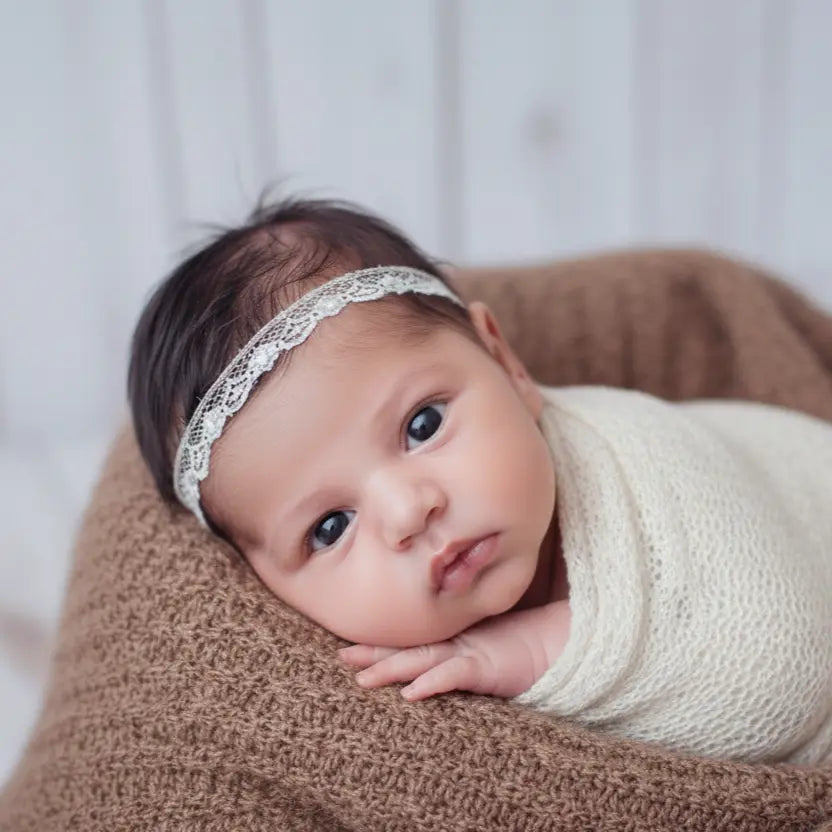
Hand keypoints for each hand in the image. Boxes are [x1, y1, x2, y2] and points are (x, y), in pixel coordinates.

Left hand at [338, 601, 568, 700]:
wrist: (557, 642)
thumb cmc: (523, 647)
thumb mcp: (486, 647)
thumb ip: (462, 651)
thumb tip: (432, 666)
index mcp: (452, 640)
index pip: (410, 642)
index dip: (382, 644)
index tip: (351, 646)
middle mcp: (454, 644)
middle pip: (407, 649)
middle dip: (373, 653)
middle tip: (341, 656)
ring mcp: (468, 653)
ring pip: (421, 661)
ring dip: (390, 668)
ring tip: (362, 677)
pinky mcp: (483, 666)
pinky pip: (453, 675)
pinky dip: (431, 682)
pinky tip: (410, 693)